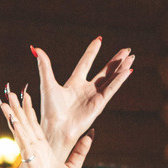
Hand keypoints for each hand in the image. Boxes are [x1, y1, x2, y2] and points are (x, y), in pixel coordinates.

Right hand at [0, 87, 89, 167]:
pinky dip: (16, 128)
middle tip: (10, 91)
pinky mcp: (28, 158)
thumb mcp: (73, 166)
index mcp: (43, 148)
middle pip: (24, 122)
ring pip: (19, 128)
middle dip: (18, 106)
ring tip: (5, 98)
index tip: (27, 96)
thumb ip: (80, 150)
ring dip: (12, 113)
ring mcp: (29, 151)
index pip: (35, 125)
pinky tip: (12, 117)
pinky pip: (22, 140)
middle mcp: (34, 147)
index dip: (31, 110)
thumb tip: (90, 135)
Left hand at [31, 38, 134, 155]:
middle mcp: (86, 89)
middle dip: (115, 61)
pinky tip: (128, 70)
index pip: (85, 63)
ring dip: (121, 68)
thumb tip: (36, 48)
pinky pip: (112, 88)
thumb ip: (44, 66)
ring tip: (131, 57)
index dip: (92, 52)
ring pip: (111, 78)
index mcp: (73, 83)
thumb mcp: (47, 83)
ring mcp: (94, 96)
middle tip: (126, 50)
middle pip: (104, 71)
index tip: (99, 40)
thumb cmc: (50, 109)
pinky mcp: (99, 104)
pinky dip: (120, 79)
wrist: (56, 127)